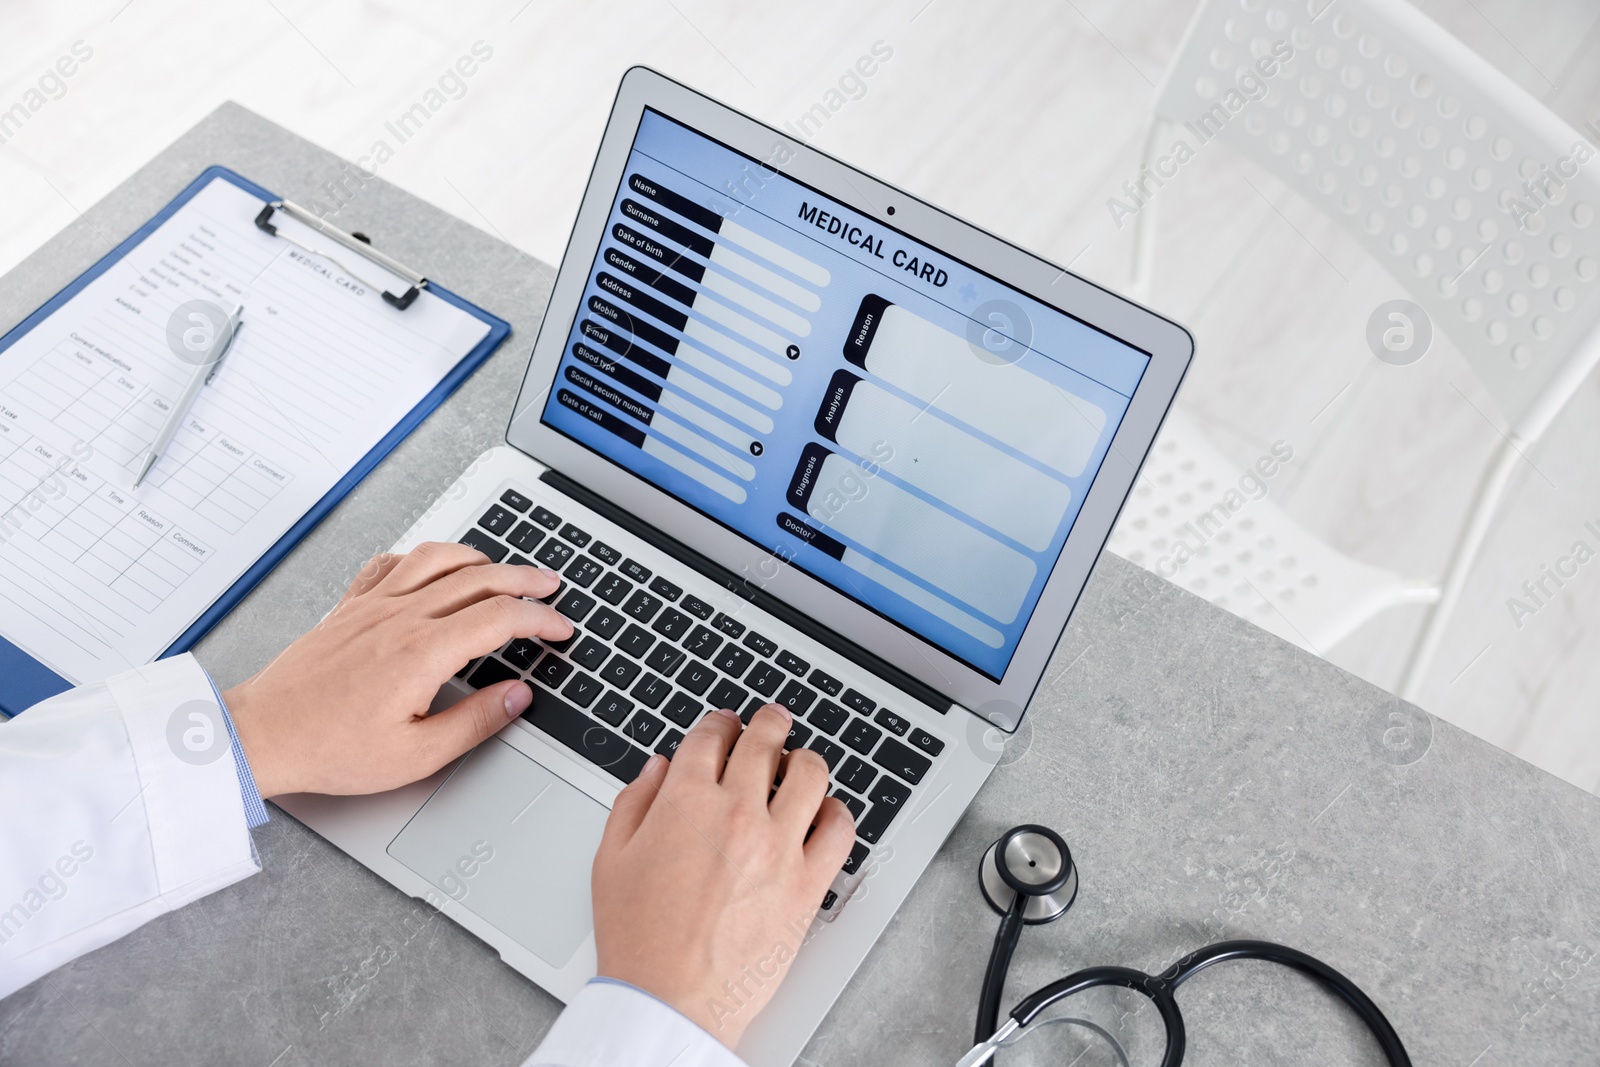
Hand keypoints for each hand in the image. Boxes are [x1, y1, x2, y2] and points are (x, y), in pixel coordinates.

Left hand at [224, 542, 571, 796]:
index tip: (560, 628)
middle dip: (525, 580)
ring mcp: (373, 605)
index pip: (501, 618)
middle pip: (480, 578)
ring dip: (480, 559)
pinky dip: (425, 558)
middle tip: (550, 588)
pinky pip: (394, 562)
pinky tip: (434, 567)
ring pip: (440, 559)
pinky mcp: (350, 606)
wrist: (262, 734)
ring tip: (503, 570)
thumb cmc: (330, 748)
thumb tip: (516, 697)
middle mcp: (401, 617)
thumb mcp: (416, 756)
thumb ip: (475, 722)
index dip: (541, 620)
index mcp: (424, 652)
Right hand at [592, 704, 855, 1046]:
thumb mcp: (611, 859)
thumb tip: (658, 768)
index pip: (712, 736)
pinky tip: (825, 813)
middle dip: (768, 723)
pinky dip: (836, 812)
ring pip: (810, 774)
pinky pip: (840, 829)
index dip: (719, 723)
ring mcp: (778, 846)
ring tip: (800, 763)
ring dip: (804, 760)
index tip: (725, 724)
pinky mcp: (807, 883)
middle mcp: (737, 812)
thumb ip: (634, 802)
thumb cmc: (638, 938)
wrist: (670, 998)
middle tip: (772, 721)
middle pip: (765, 742)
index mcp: (686, 800)